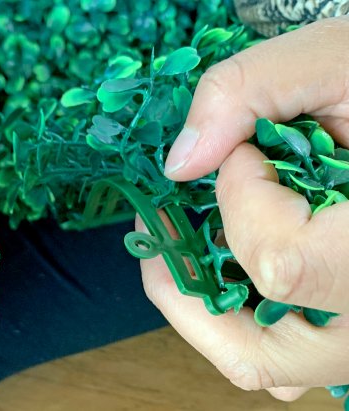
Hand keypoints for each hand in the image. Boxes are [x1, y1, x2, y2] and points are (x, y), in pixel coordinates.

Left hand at [140, 17, 348, 399]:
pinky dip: (236, 317)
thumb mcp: (335, 60)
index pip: (284, 262)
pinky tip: (229, 263)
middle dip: (185, 288)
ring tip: (182, 249)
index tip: (240, 154)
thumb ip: (248, 91)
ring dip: (201, 310)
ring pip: (261, 363)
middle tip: (159, 229)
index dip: (241, 201)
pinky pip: (281, 355)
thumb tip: (179, 163)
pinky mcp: (346, 329)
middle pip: (257, 352)